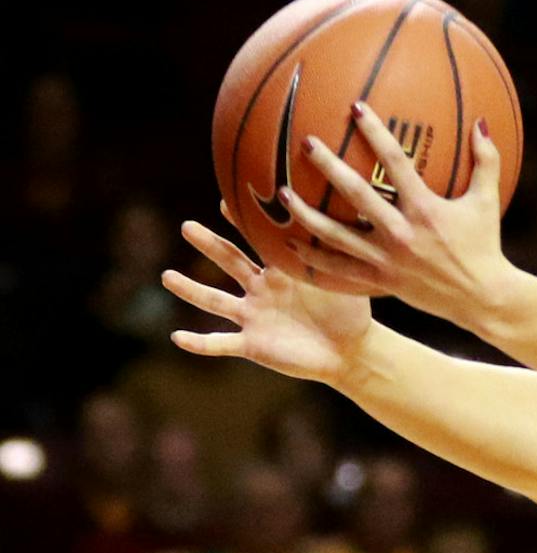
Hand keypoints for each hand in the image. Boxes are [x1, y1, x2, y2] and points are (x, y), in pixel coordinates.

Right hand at [164, 211, 371, 381]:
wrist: (351, 352)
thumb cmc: (350, 312)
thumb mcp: (343, 279)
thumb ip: (338, 253)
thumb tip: (354, 213)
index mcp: (281, 271)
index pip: (257, 241)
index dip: (242, 223)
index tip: (225, 200)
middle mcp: (261, 290)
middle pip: (229, 263)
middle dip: (209, 245)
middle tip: (187, 227)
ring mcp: (253, 317)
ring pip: (216, 302)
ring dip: (191, 290)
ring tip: (167, 277)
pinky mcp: (253, 345)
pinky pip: (221, 343)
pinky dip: (199, 342)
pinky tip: (177, 337)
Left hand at [281, 104, 510, 325]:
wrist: (483, 298)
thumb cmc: (485, 245)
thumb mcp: (487, 202)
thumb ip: (486, 160)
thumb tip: (482, 121)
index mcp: (425, 209)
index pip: (395, 163)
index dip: (375, 133)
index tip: (355, 108)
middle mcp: (401, 233)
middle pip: (355, 194)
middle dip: (329, 166)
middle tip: (306, 144)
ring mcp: (387, 259)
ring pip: (336, 235)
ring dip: (306, 213)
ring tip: (282, 193)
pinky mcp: (381, 280)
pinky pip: (340, 268)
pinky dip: (314, 257)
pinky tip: (290, 244)